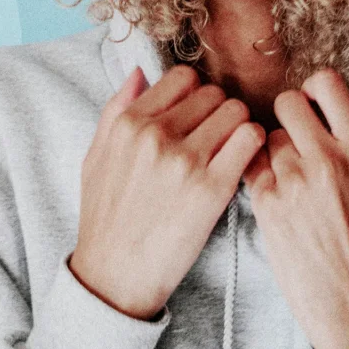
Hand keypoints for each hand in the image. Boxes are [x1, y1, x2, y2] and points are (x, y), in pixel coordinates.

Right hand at [70, 63, 264, 319]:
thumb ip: (115, 109)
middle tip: (215, 138)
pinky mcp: (212, 189)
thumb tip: (139, 71)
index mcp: (129, 123)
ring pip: (236, 110)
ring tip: (230, 150)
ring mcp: (185, 160)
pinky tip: (243, 162)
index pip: (183, 77)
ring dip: (238, 127)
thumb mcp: (95, 157)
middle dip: (218, 112)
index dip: (194, 94)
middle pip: (213, 93)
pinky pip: (250, 139)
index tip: (196, 115)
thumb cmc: (105, 218)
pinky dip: (254, 145)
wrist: (115, 277)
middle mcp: (157, 135)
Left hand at [243, 68, 348, 348]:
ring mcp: (294, 181)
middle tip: (295, 136)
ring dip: (276, 151)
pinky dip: (260, 173)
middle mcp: (328, 160)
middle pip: (289, 103)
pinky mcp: (267, 203)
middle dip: (289, 116)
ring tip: (291, 177)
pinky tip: (275, 190)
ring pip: (268, 136)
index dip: (316, 88)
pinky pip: (253, 164)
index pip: (328, 84)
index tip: (314, 102)